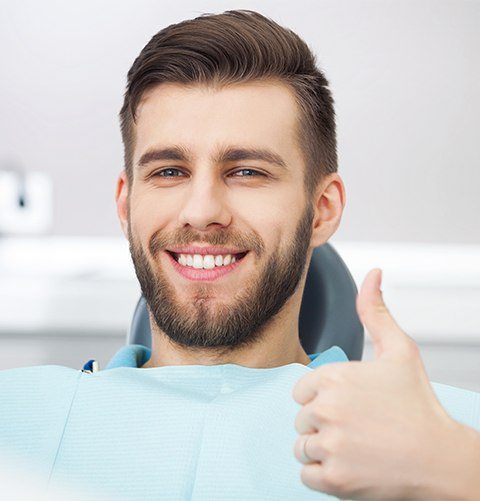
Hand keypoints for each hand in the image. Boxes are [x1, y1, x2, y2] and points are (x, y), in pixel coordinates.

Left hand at [292, 268, 464, 499]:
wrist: (441, 459)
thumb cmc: (418, 404)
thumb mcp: (399, 350)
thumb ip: (375, 311)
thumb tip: (373, 273)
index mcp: (333, 376)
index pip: (301, 391)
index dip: (322, 399)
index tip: (349, 406)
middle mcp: (326, 408)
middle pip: (301, 418)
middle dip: (323, 424)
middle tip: (358, 427)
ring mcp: (329, 445)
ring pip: (302, 446)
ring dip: (323, 449)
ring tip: (356, 447)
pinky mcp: (333, 480)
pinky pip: (306, 474)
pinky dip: (324, 474)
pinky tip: (351, 466)